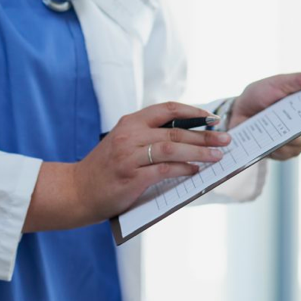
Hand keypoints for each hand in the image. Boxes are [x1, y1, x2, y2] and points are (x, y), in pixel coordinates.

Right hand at [24, 102, 231, 232]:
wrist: (75, 192)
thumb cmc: (102, 171)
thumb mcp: (121, 145)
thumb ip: (146, 139)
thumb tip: (185, 141)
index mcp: (128, 123)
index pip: (166, 109)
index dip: (193, 112)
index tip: (212, 119)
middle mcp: (129, 136)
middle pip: (175, 130)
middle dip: (205, 136)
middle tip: (225, 139)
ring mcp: (129, 156)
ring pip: (173, 148)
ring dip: (199, 152)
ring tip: (218, 156)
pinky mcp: (131, 177)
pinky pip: (165, 170)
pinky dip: (183, 170)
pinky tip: (195, 172)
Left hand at [230, 67, 300, 160]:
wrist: (237, 110)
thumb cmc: (260, 95)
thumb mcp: (278, 83)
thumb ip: (299, 80)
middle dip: (294, 126)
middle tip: (279, 116)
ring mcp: (293, 145)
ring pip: (294, 145)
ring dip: (280, 136)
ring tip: (267, 124)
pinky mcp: (279, 154)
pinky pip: (279, 153)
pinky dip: (270, 145)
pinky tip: (262, 136)